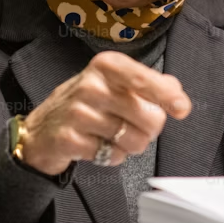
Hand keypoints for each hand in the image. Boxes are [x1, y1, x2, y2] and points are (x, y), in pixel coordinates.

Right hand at [18, 50, 191, 173]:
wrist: (41, 130)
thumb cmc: (86, 105)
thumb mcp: (115, 85)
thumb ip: (148, 84)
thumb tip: (175, 91)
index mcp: (107, 66)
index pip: (144, 79)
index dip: (167, 95)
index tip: (182, 108)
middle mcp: (91, 85)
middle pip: (149, 117)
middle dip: (148, 130)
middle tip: (131, 126)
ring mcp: (78, 112)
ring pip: (133, 140)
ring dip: (129, 145)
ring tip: (111, 135)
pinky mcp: (70, 139)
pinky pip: (113, 156)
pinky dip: (111, 156)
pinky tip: (96, 145)